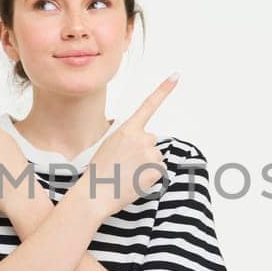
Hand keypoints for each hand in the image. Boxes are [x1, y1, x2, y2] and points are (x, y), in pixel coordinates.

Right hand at [73, 74, 178, 218]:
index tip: (176, 76)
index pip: (148, 106)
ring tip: (128, 174)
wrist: (95, 194)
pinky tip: (135, 182)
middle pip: (151, 141)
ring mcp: (150, 153)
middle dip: (143, 152)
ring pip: (155, 157)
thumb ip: (127, 139)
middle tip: (125, 165)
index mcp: (127, 129)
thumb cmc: (98, 173)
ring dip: (146, 166)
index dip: (164, 90)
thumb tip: (142, 144)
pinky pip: (159, 172)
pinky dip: (150, 178)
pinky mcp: (157, 169)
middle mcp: (142, 138)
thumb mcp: (109, 146)